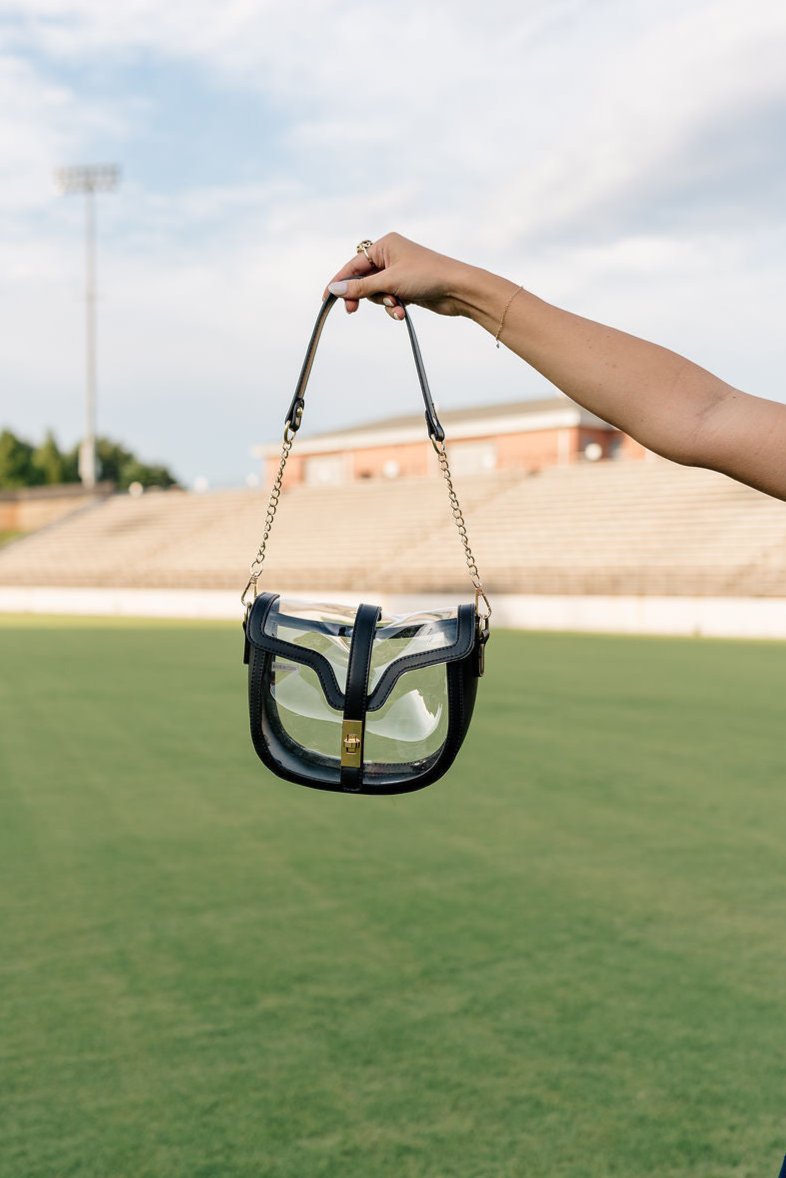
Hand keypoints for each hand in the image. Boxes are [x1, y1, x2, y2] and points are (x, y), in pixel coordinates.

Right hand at [323, 232, 470, 320]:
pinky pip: (390, 299)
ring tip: (397, 306)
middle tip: (352, 310)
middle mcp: (391, 255)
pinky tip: (403, 312)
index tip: (326, 299)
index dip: (339, 281)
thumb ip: (360, 287)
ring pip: (377, 292)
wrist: (458, 289)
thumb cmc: (426, 277)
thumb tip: (334, 289)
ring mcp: (399, 272)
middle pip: (363, 280)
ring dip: (384, 303)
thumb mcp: (389, 282)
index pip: (353, 265)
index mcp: (385, 245)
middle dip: (363, 296)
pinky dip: (394, 307)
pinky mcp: (407, 287)